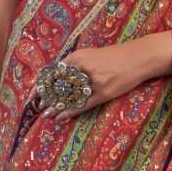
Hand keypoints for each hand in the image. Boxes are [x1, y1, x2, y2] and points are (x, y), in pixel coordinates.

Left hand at [35, 33, 171, 120]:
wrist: (138, 58)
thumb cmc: (115, 56)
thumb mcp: (92, 54)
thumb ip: (76, 63)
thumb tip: (60, 75)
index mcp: (79, 56)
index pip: (54, 72)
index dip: (42, 84)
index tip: (33, 92)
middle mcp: (84, 68)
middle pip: (59, 86)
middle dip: (47, 97)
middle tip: (37, 106)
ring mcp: (94, 81)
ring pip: (70, 97)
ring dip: (56, 107)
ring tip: (45, 114)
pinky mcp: (103, 92)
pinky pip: (83, 104)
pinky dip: (70, 111)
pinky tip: (61, 117)